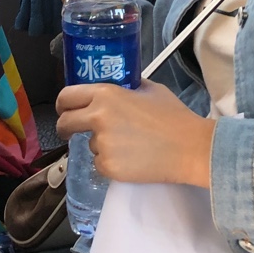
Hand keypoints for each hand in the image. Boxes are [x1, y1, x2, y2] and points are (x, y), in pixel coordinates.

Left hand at [56, 81, 214, 187]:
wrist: (190, 148)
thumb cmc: (174, 117)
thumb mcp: (151, 90)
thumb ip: (128, 87)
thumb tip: (121, 86)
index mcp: (106, 94)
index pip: (67, 96)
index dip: (63, 104)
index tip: (65, 110)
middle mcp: (98, 118)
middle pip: (65, 123)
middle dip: (66, 128)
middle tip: (75, 131)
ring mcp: (102, 144)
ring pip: (89, 144)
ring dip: (101, 145)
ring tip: (129, 145)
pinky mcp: (108, 166)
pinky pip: (100, 163)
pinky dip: (111, 162)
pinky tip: (132, 158)